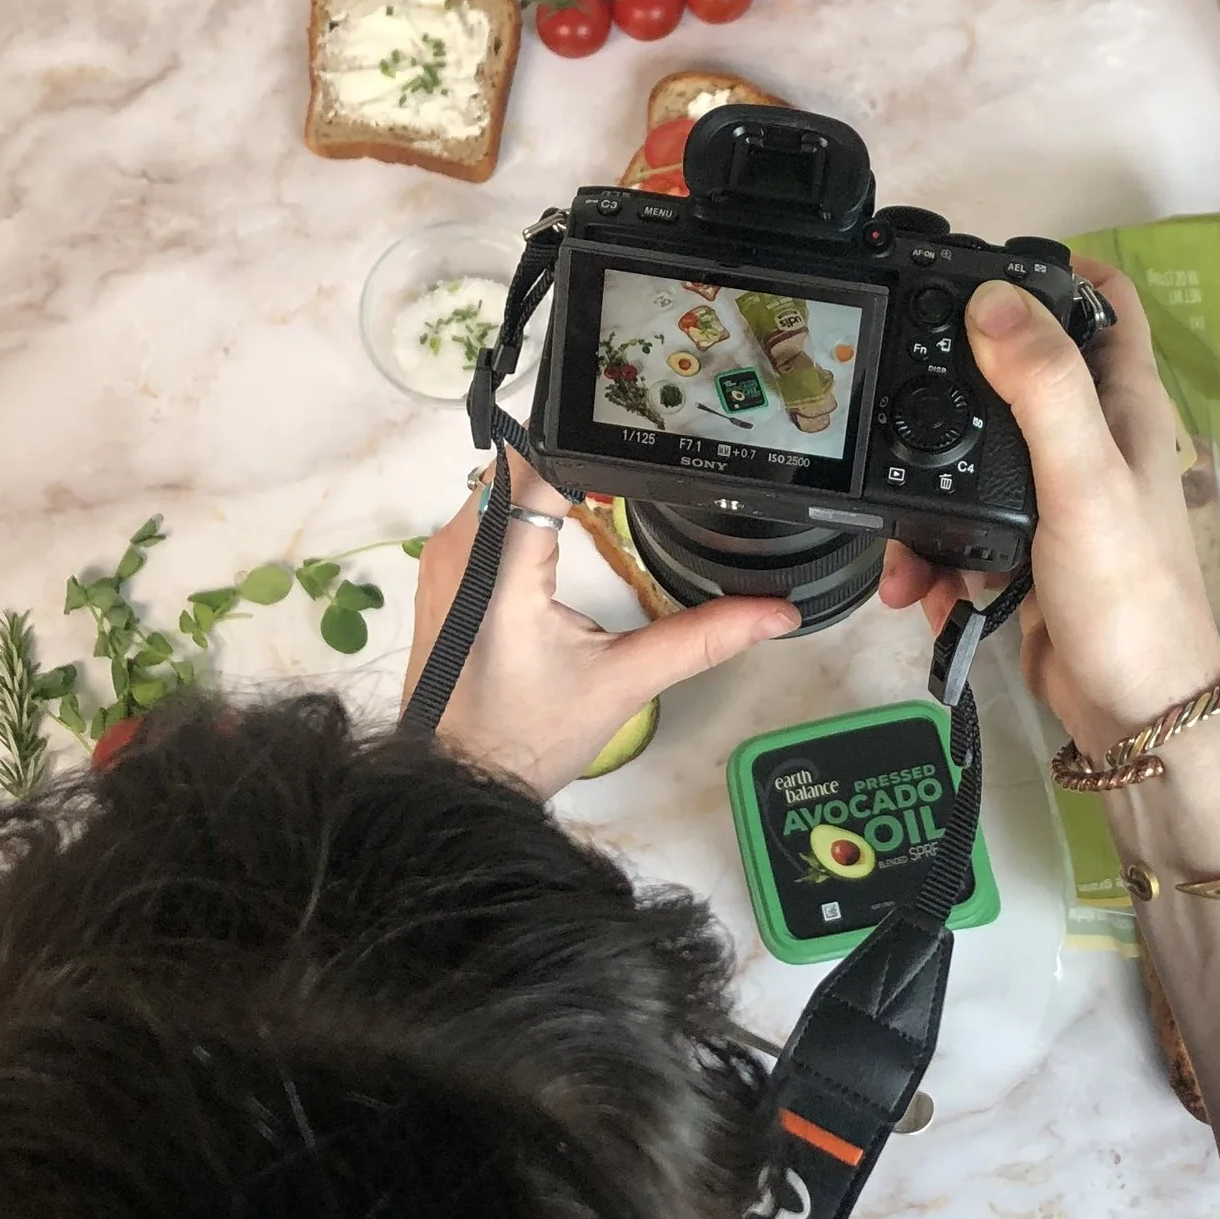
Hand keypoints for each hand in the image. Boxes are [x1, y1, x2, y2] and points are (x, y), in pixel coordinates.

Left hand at [403, 470, 796, 795]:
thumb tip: (775, 613)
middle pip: (521, 461)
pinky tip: (570, 513)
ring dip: (551, 473)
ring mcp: (445, 557)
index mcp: (500, 566)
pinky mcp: (444, 573)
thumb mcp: (623, 683)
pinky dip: (527, 501)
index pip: (543, 465)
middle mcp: (460, 548)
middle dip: (578, 451)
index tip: (645, 436)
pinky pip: (486, 510)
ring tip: (615, 476)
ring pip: (500, 480)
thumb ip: (701, 638)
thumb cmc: (526, 737)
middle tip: (642, 448)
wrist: (457, 782)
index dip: (593, 444)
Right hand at [878, 263, 1219, 758]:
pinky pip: (961, 535)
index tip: (976, 271)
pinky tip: (918, 590)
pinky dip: (932, 558)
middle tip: (889, 394)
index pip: (1102, 302)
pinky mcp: (1025, 556)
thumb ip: (1043, 387)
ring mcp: (1058, 501)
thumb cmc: (1125, 592)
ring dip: (925, 495)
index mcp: (1124, 406)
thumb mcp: (1083, 478)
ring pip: (974, 462)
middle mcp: (1093, 441)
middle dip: (950, 385)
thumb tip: (991, 297)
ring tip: (898, 546)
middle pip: (1016, 376)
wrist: (1131, 713)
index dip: (1050, 270)